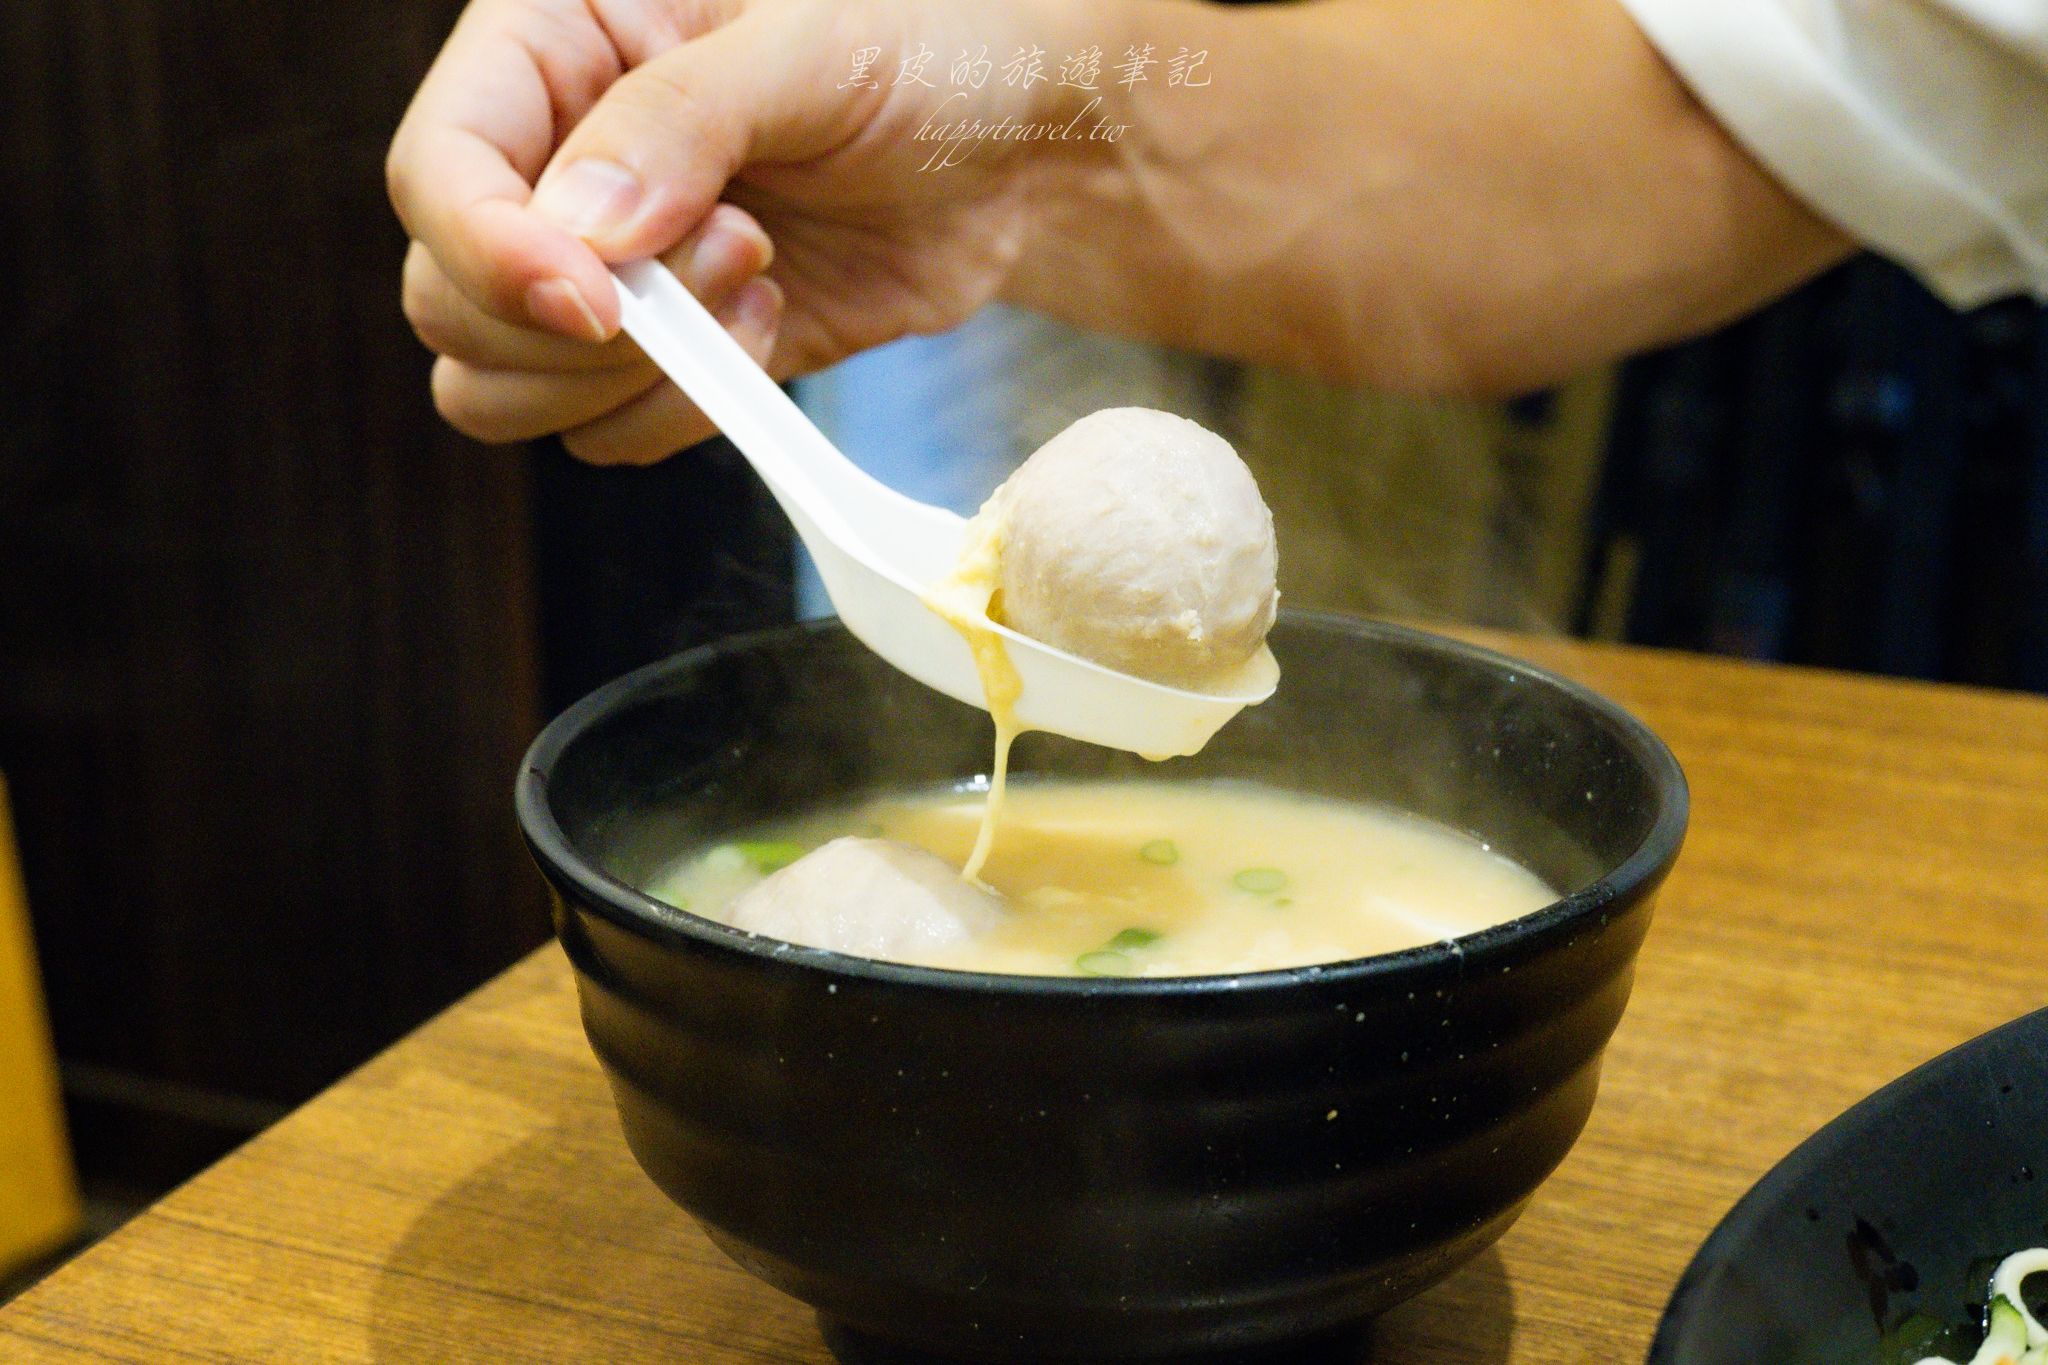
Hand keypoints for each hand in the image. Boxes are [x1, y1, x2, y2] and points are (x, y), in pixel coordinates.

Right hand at [388, 0, 1075, 462]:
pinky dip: (684, 410)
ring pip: (505, 389)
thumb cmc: (925, 44)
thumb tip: (579, 234)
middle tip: (739, 249)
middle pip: (449, 303)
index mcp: (549, 44)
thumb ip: (680, 122)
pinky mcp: (666, 353)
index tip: (597, 298)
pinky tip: (772, 322)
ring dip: (633, 376)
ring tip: (758, 279)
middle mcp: (549, 162)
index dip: (490, 252)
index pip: (437, 171)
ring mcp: (602, 269)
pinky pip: (605, 430)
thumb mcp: (810, 42)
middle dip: (584, 323)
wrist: (1017, 145)